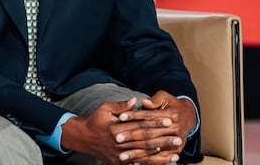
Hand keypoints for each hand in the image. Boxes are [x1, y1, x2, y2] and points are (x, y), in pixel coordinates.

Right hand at [60, 96, 184, 163]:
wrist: (81, 138)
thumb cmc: (94, 120)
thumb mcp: (104, 108)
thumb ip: (121, 106)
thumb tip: (134, 100)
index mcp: (117, 128)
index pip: (141, 125)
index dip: (156, 122)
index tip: (169, 120)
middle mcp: (120, 143)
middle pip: (146, 142)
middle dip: (164, 140)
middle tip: (179, 139)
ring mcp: (120, 155)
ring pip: (144, 156)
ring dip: (161, 156)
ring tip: (176, 155)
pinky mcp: (119, 162)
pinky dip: (150, 164)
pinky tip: (162, 163)